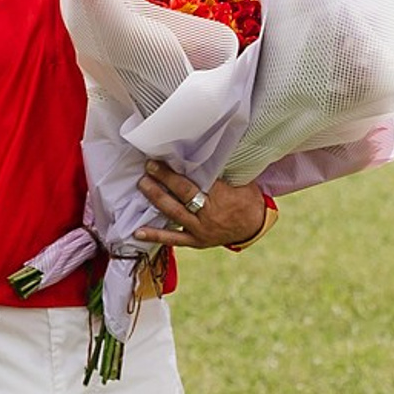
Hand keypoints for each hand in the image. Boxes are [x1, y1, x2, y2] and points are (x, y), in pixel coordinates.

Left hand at [135, 162, 269, 250]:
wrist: (255, 227)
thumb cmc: (248, 199)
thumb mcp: (242, 182)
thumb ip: (222, 172)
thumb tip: (202, 152)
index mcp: (222, 196)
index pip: (197, 181)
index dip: (177, 170)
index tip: (163, 158)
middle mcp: (209, 214)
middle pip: (184, 194)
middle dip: (165, 178)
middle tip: (149, 167)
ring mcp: (201, 229)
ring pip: (175, 213)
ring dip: (157, 198)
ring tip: (142, 185)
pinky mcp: (196, 241)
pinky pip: (174, 239)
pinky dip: (156, 236)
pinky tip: (138, 232)